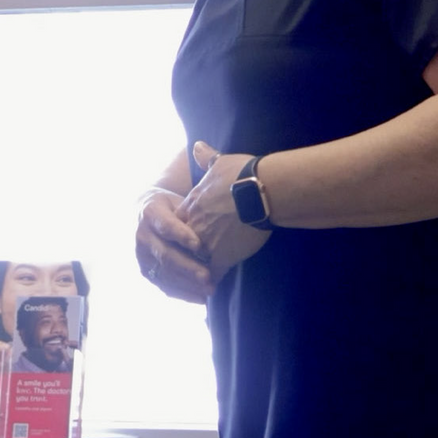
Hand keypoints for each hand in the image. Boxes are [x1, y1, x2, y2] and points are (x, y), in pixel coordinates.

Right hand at [135, 186, 214, 304]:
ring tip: (209, 290)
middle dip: (188, 267)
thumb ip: (192, 214)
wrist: (146, 215)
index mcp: (150, 214)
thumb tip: (215, 225)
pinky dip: (184, 294)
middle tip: (208, 277)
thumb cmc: (173, 208)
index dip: (181, 235)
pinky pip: (164, 286)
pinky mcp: (146, 272)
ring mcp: (142, 256)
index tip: (198, 245)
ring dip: (188, 284)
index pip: (166, 225)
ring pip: (165, 273)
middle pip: (166, 254)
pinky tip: (201, 298)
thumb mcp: (180, 202)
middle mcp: (143, 236)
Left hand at [177, 142, 273, 276]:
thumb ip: (206, 158)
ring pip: (192, 267)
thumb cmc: (242, 174)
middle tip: (188, 268)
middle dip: (184, 259)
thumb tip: (197, 146)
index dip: (183, 234)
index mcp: (191, 207)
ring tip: (199, 284)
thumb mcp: (220, 162)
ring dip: (194, 275)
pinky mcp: (220, 259)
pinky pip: (212, 278)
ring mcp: (205, 246)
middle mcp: (192, 228)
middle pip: (180, 249)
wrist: (259, 191)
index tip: (189, 240)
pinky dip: (212, 285)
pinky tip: (213, 291)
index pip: (178, 226)